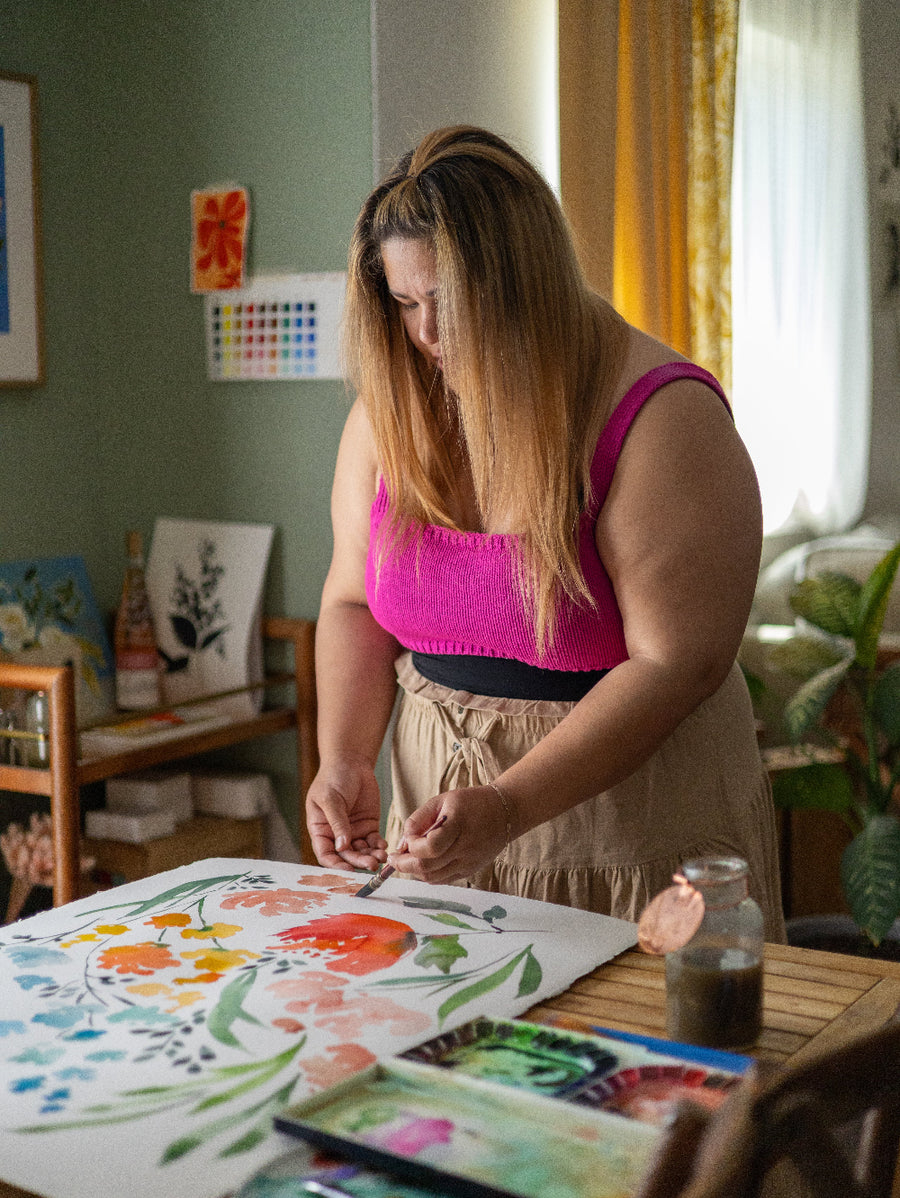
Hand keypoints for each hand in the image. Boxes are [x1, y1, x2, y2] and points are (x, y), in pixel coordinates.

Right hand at [305, 760, 386, 869]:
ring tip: (381, 857)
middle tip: (371, 864)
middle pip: (346, 856)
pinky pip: (374, 841)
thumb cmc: (333, 778)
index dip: (335, 865)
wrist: (351, 762)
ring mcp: (353, 831)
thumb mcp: (330, 799)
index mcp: (321, 830)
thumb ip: (337, 822)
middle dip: (358, 862)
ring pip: (362, 851)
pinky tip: (384, 846)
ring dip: (370, 856)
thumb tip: (341, 846)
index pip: (326, 854)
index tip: (348, 870)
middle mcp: (336, 835)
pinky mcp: (368, 826)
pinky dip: (379, 846)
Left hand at [386, 784, 511, 883]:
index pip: (430, 847)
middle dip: (404, 865)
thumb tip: (402, 843)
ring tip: (405, 860)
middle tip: (393, 858)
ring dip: (414, 872)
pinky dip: (428, 874)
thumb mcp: (442, 800)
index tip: (407, 839)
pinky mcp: (470, 870)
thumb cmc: (470, 803)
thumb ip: (418, 820)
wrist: (504, 812)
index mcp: (458, 824)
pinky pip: (442, 879)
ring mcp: (469, 862)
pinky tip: (422, 863)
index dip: (412, 846)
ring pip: (433, 878)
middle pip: (428, 867)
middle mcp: (465, 847)